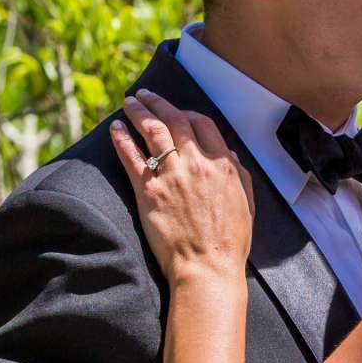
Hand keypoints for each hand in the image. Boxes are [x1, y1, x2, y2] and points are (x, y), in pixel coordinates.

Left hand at [110, 90, 253, 282]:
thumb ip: (238, 175)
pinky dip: (121, 139)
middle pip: (174, 120)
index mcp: (222, 165)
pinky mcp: (148, 192)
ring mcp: (170, 176)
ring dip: (138, 112)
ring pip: (152, 131)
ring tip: (129, 102)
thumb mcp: (246, 204)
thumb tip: (230, 156)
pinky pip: (131, 157)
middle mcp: (195, 163)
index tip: (178, 112)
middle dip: (158, 102)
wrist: (208, 267)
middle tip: (145, 94)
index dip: (188, 113)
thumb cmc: (229, 242)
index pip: (203, 124)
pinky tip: (115, 128)